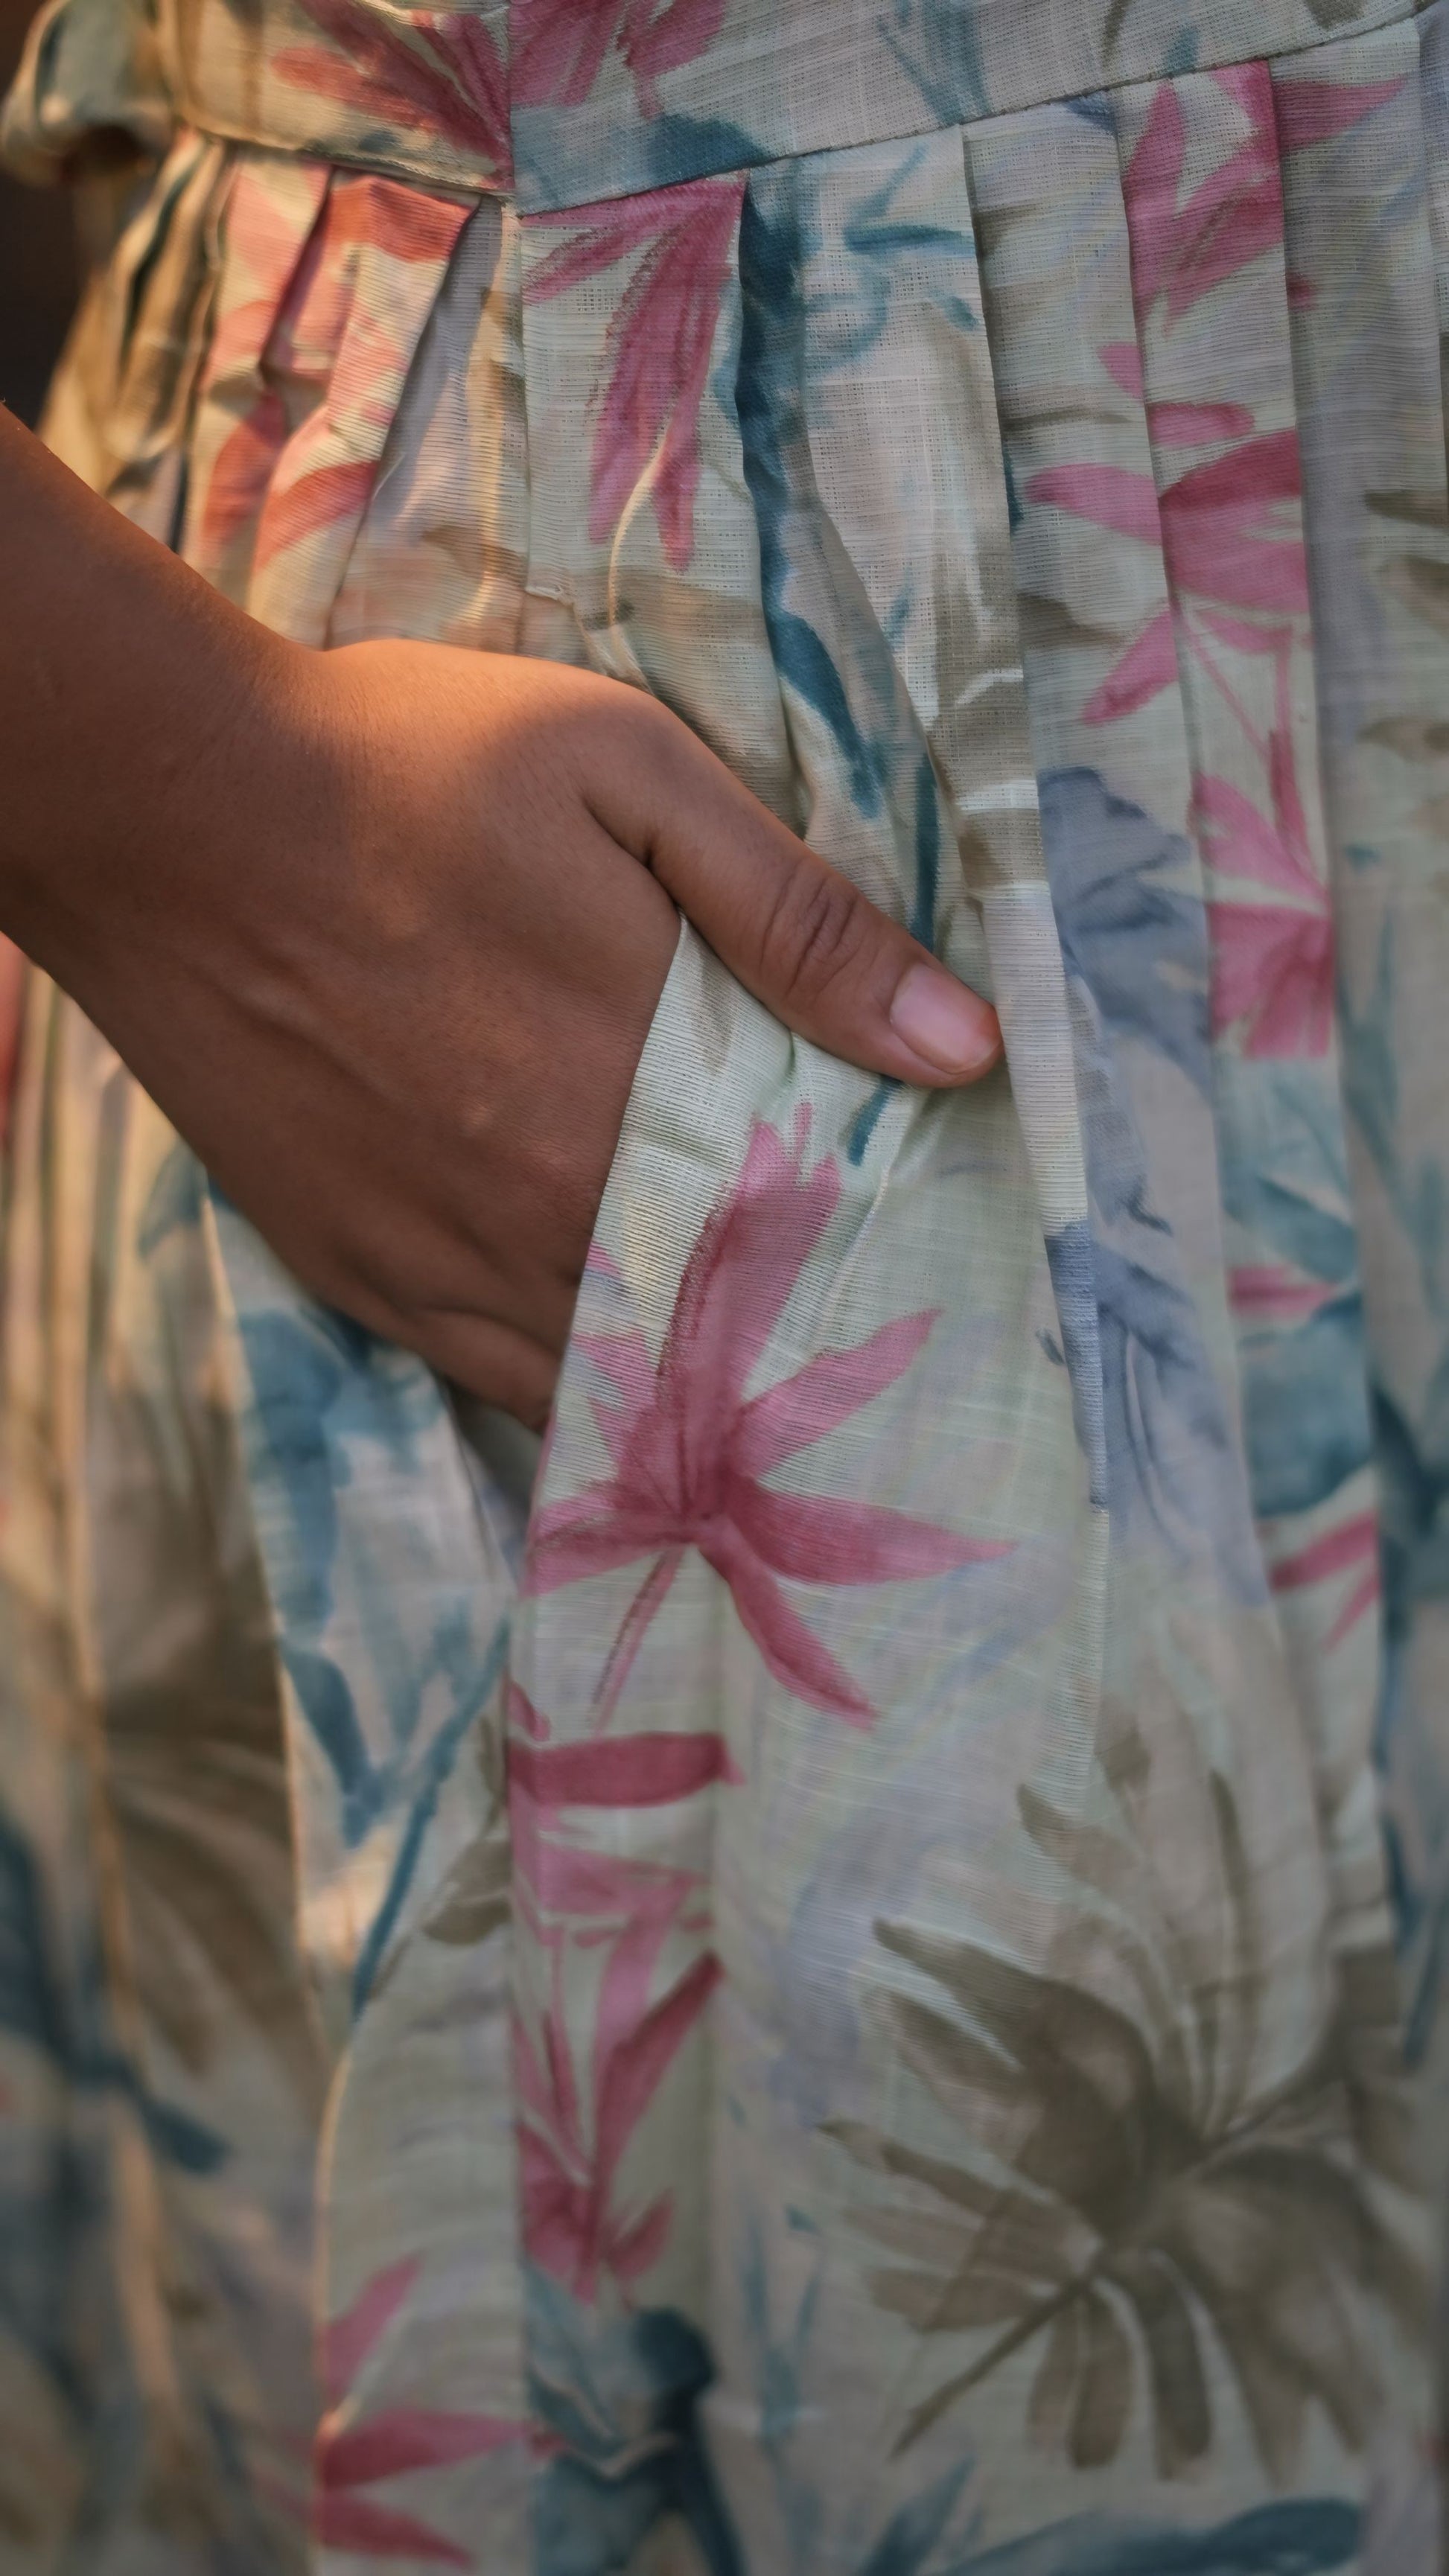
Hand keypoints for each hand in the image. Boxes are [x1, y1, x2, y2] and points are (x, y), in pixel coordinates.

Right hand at [24, 635, 1002, 1423]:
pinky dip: (568, 1393)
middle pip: (712, 1323)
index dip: (871, 1254)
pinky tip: (617, 1382)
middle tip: (865, 1342)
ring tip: (756, 1377)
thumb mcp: (628, 773)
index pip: (801, 1227)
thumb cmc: (403, 765)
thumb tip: (962, 1048)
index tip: (934, 1267)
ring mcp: (438, 1257)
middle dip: (789, 1328)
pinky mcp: (354, 1271)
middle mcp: (541, 1209)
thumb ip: (797, 918)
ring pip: (606, 1378)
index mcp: (630, 1091)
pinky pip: (493, 1381)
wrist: (166, 805)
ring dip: (685, 1381)